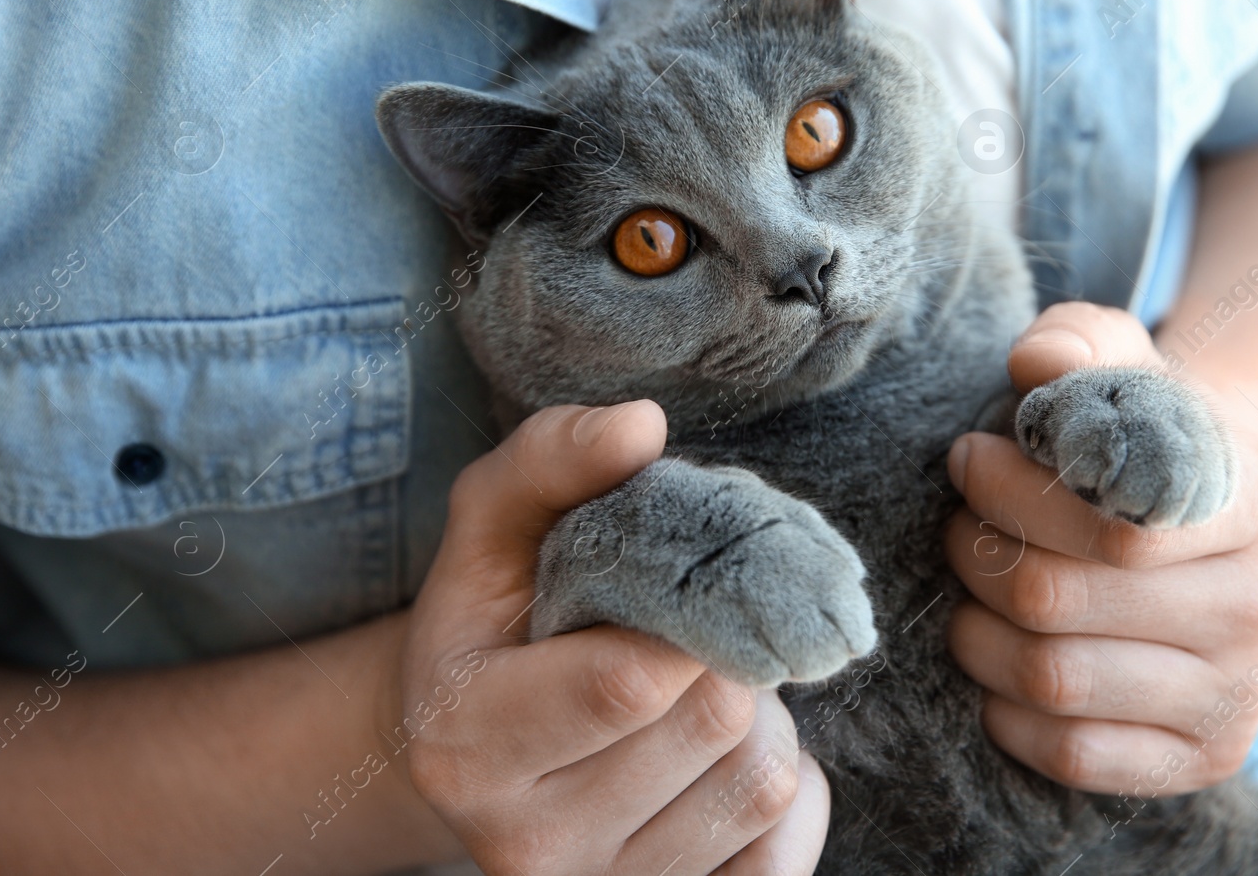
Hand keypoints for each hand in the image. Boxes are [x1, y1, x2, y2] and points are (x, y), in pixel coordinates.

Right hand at [398, 401, 828, 873]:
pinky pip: (788, 846)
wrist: (472, 753)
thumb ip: (552, 457)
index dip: (694, 611)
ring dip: (759, 714)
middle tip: (689, 634)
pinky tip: (722, 760)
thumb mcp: (493, 520)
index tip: (691, 580)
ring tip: (696, 693)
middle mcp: (525, 844)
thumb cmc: (493, 618)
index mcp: (468, 741)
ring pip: (763, 780)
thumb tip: (642, 424)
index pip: (631, 681)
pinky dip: (788, 789)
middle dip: (728, 652)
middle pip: (717, 722)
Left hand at [944, 303, 1257, 795]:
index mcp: (1253, 498)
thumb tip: (1037, 363)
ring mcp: (1240, 690)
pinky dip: (1008, 712)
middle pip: (1059, 600)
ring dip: (978, 632)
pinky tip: (1000, 664)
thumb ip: (1075, 342)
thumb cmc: (1139, 434)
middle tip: (958, 527)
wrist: (1207, 515)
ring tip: (972, 591)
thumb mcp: (1116, 362)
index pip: (1110, 524)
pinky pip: (1074, 755)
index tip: (970, 457)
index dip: (1011, 492)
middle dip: (978, 556)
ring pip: (1054, 679)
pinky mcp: (1209, 755)